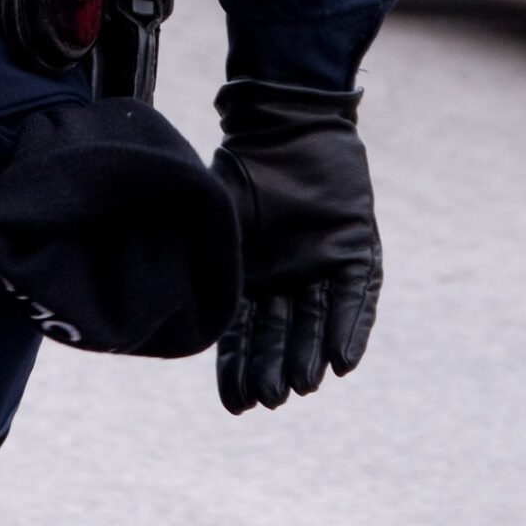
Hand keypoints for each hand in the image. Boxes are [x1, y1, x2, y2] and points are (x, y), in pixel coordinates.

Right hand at [210, 80, 380, 412]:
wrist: (286, 120)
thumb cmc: (240, 164)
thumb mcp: (211, 216)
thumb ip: (199, 258)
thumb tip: (166, 304)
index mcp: (249, 275)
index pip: (243, 335)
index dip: (239, 370)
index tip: (237, 405)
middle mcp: (287, 278)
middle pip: (282, 334)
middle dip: (275, 368)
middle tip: (271, 398)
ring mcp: (323, 264)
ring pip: (319, 320)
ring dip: (312, 354)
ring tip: (303, 386)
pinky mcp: (357, 249)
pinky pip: (359, 295)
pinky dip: (352, 326)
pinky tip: (344, 361)